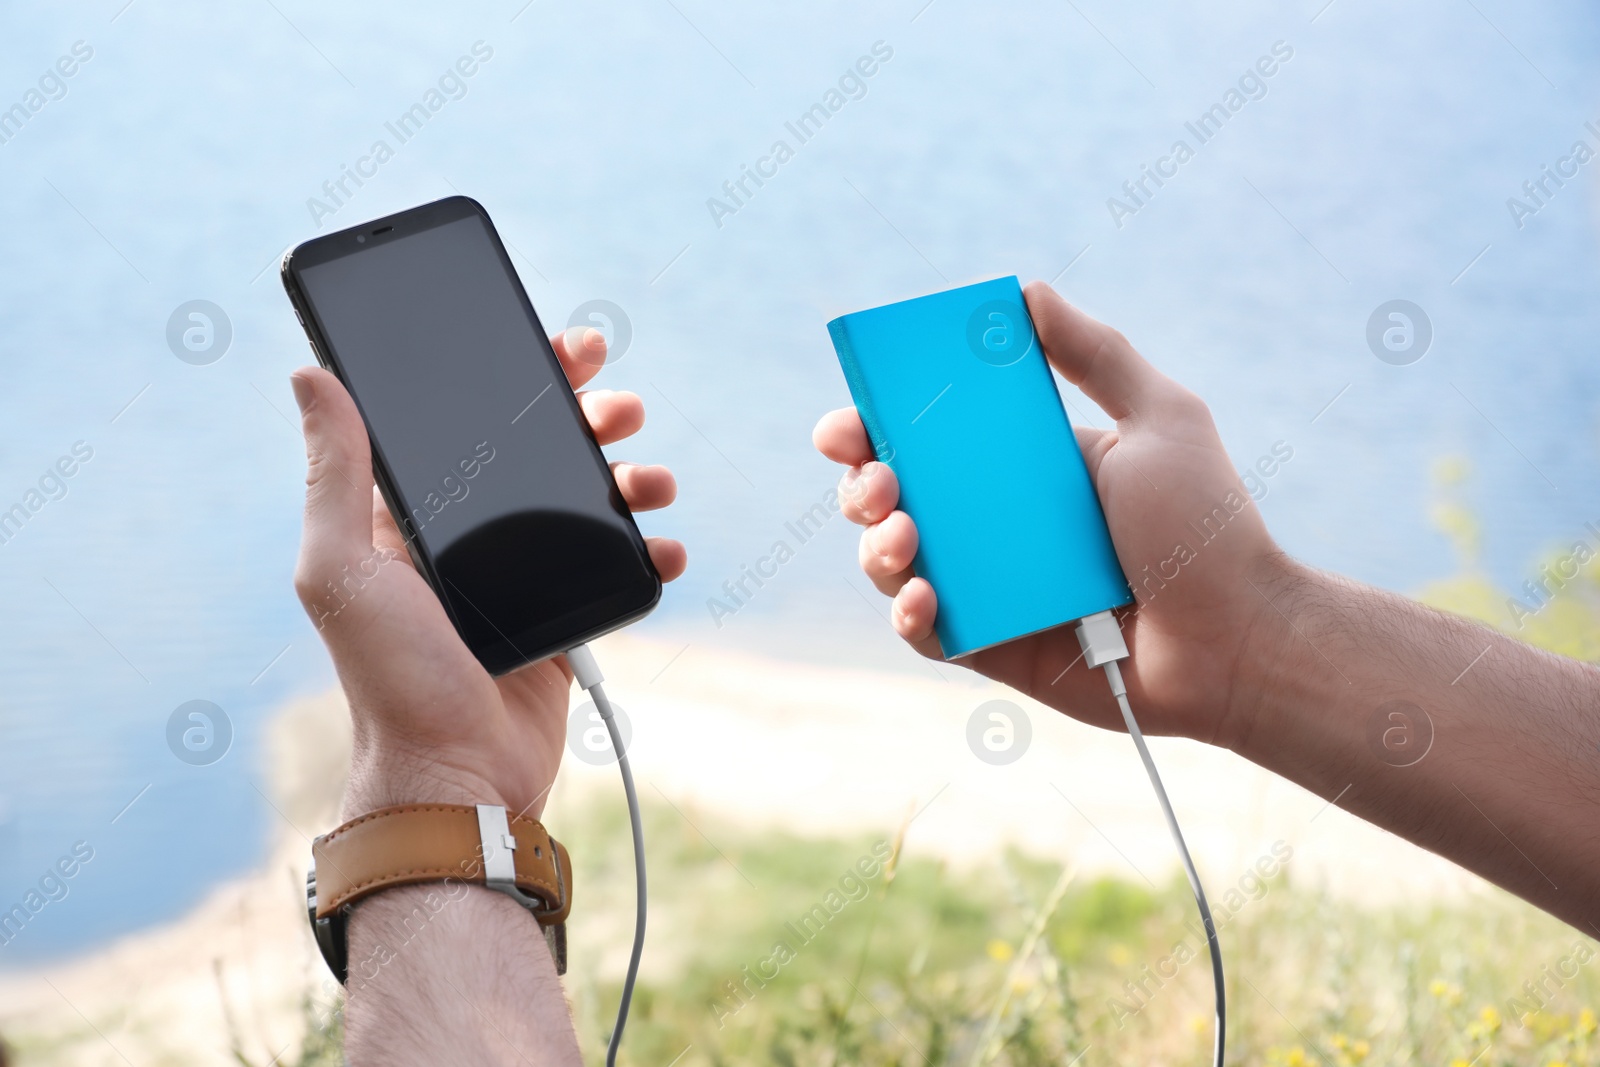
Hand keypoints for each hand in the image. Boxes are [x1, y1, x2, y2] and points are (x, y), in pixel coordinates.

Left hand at [291, 329, 685, 820]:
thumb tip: (311, 376)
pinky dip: (650, 552)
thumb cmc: (390, 680)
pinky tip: (663, 548)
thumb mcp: (341, 570)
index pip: (467, 423)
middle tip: (620, 406)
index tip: (562, 347)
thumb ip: (334, 475)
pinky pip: (617, 567)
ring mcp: (523, 576)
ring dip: (630, 476)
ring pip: (589, 502)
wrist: (459, 776)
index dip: (516, 378)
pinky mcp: (567, 616)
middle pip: (540, 451)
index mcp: (412, 515)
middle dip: (588, 416)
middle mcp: (469, 536)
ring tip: (651, 479)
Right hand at [813, 281, 1285, 745]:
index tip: (852, 420)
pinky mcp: (994, 649)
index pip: (928, 438)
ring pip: (895, 564)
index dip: (874, 427)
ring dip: (878, 548)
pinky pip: (927, 634)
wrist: (1235, 636)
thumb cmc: (1205, 527)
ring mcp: (990, 588)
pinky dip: (909, 616)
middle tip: (878, 483)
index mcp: (1023, 466)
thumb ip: (1097, 353)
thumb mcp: (1159, 418)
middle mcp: (996, 525)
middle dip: (861, 486)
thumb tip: (1028, 293)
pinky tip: (923, 599)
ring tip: (906, 536)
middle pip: (894, 498)